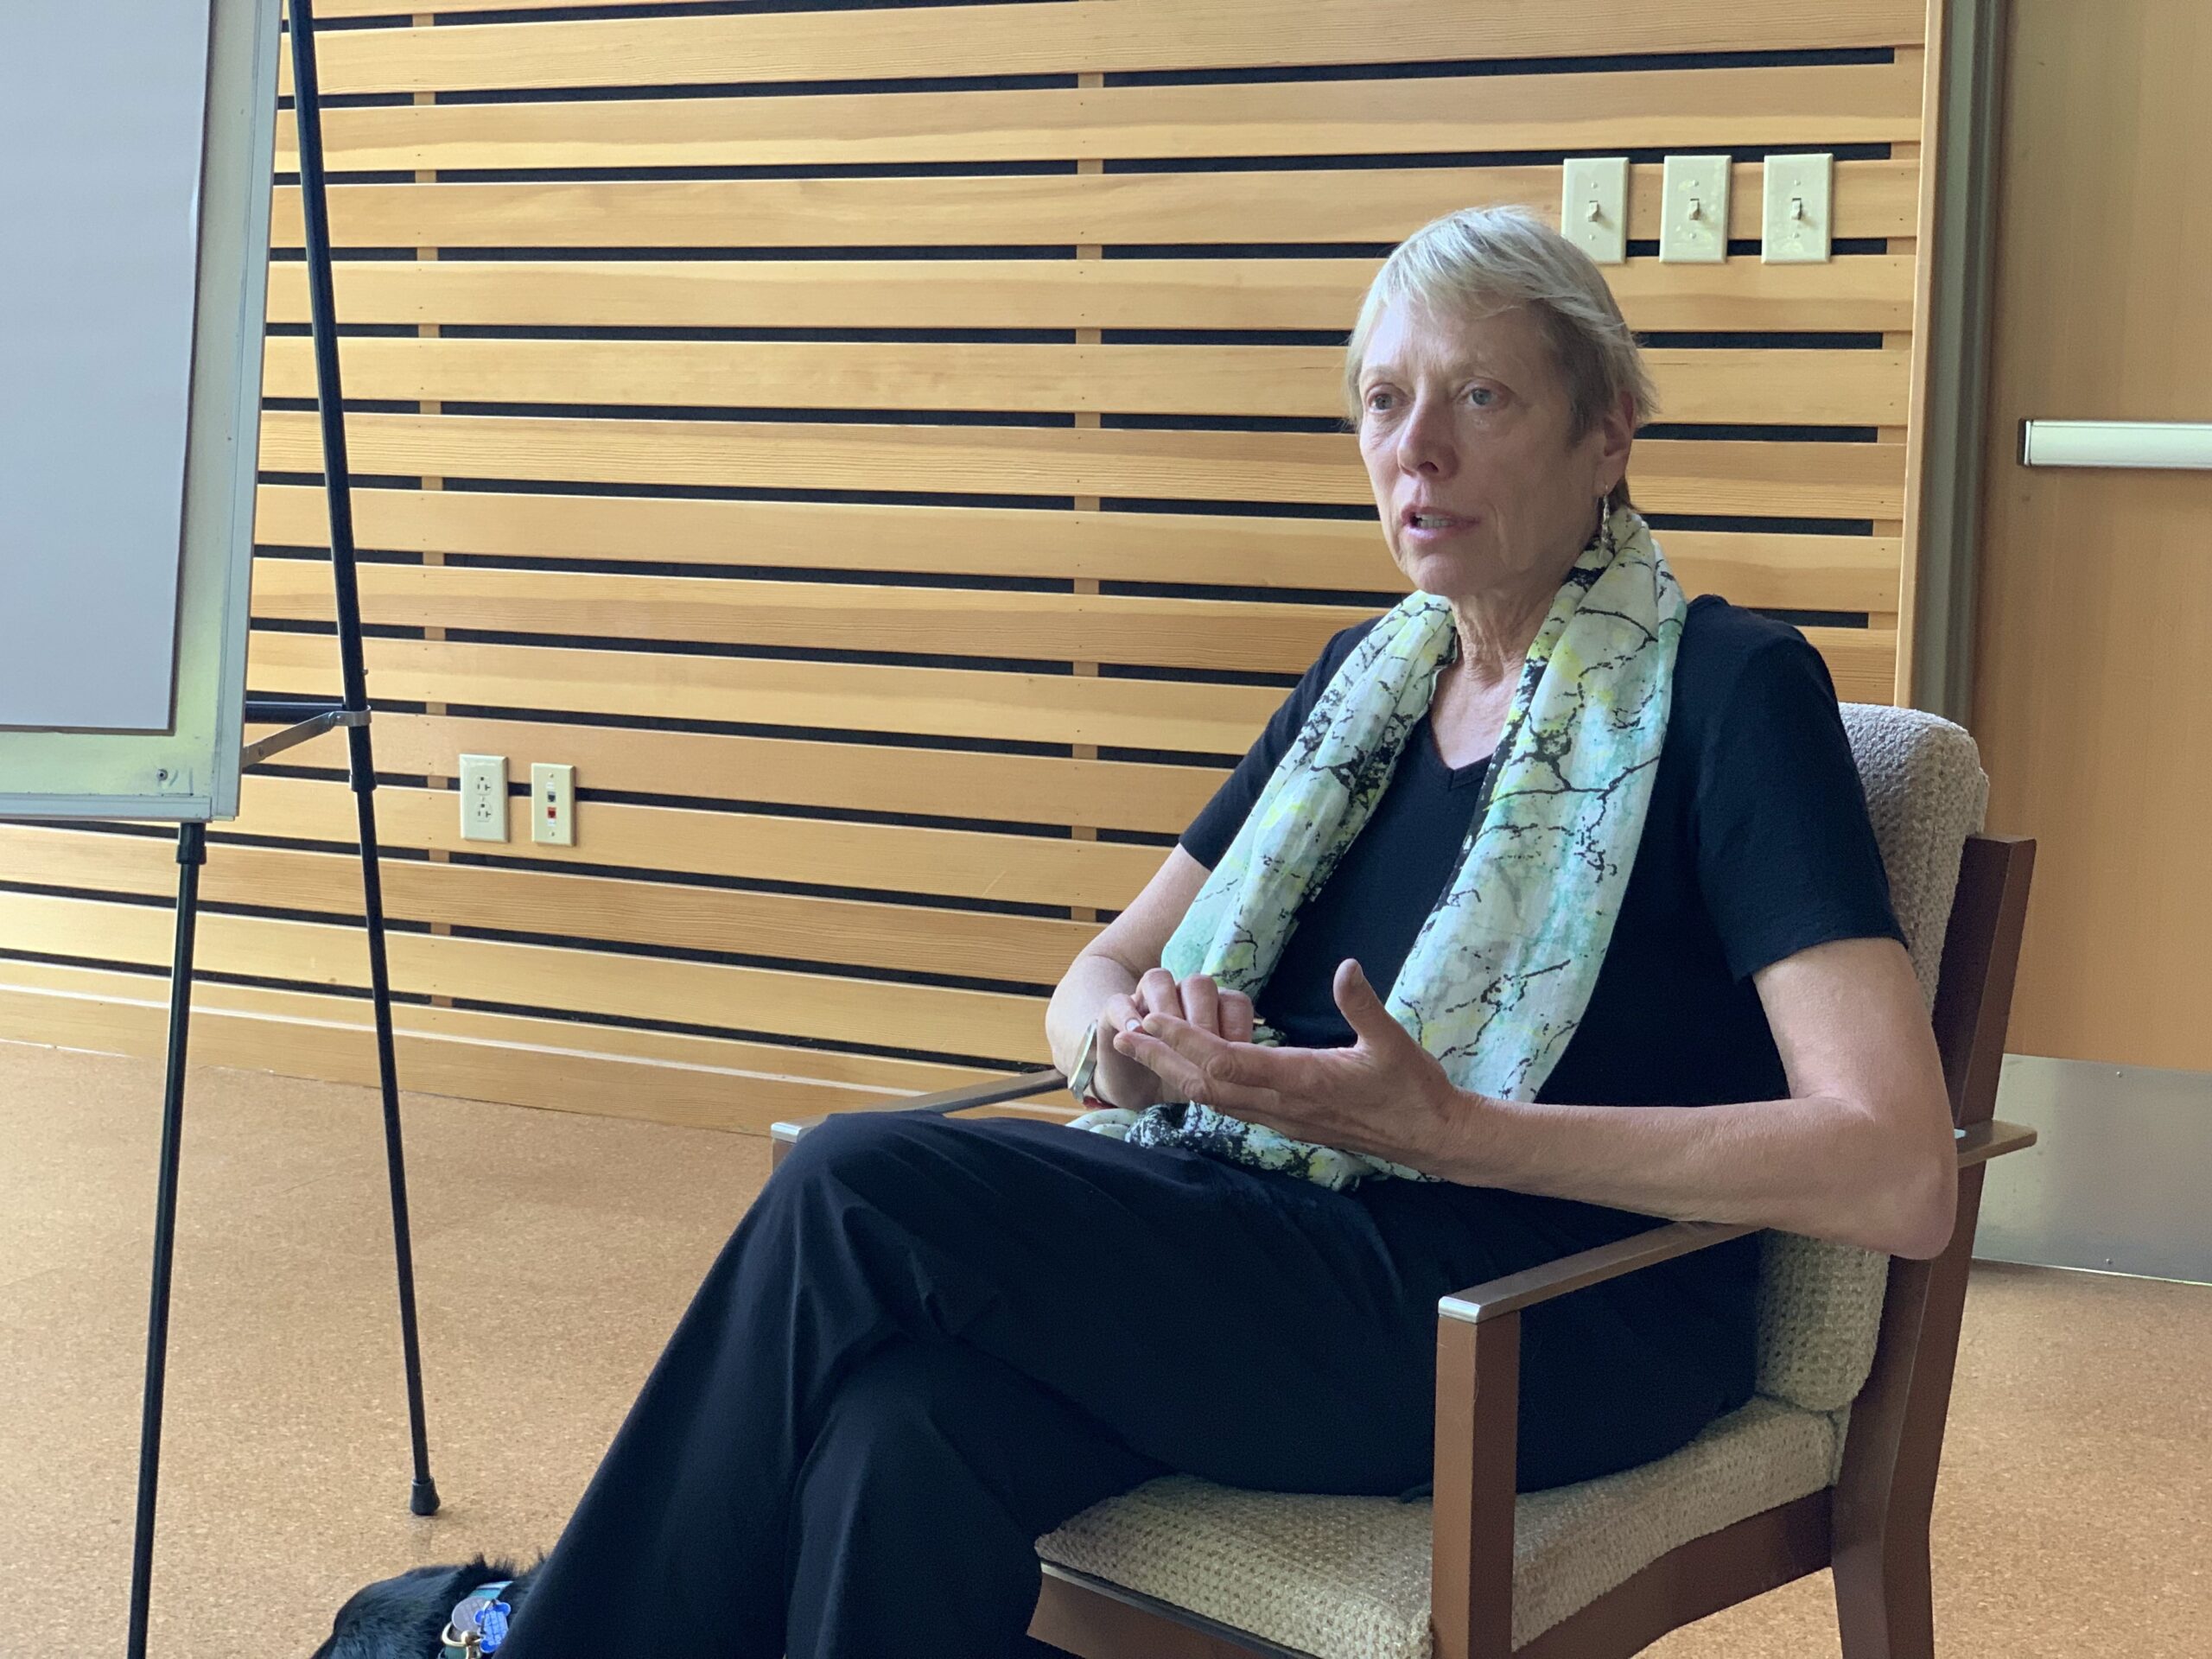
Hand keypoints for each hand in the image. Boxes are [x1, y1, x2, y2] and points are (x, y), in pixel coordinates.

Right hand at [1092, 969, 1254, 1109]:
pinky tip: (1134, 1036)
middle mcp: (1182, 995)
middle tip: (1204, 1053)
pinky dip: (1128, 1015)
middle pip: (1199, 984)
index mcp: (1213, 1008)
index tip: (1238, 1057)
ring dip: (1167, 1009)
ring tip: (1167, 1042)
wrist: (1136, 1090)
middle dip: (1204, 1019)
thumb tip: (1257, 1066)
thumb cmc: (1181, 1081)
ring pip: (1160, 980)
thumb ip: (1231, 1067)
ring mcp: (1147, 999)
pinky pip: (1120, 1000)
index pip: (1233, 1000)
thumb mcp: (1211, 1079)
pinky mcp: (1114, 1011)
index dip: (1236, 1025)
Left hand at [1112, 958, 1473, 1171]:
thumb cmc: (1412, 1089)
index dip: (1185, 1041)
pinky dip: (1201, 1085)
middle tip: (1122, 1034)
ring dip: (1175, 1073)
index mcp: (1301, 1081)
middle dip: (1161, 1058)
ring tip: (1143, 1049)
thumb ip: (1364, 1005)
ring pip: (1214, 1098)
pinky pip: (1232, 1105)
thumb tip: (1346, 967)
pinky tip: (1187, 1072)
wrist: (1429, 1138)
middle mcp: (1282, 1104)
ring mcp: (1282, 1117)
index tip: (1152, 1020)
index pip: (1227, 1062)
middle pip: (1205, 1083)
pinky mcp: (1287, 1122)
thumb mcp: (1392, 1042)